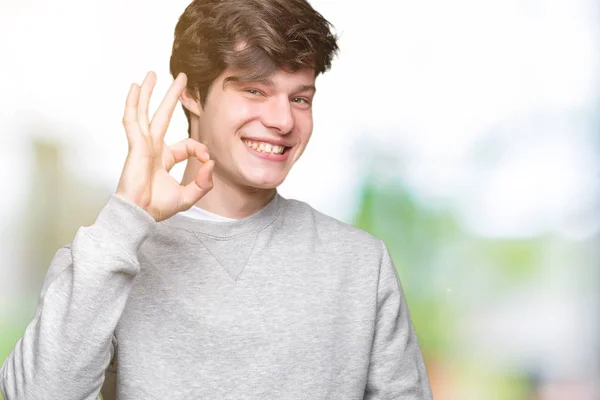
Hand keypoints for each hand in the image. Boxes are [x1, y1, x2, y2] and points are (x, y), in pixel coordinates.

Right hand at [115, 71, 213, 221]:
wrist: (140, 214)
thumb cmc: (157, 208)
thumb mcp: (189, 196)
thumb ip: (204, 182)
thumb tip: (211, 163)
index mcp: (165, 159)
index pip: (188, 144)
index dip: (200, 149)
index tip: (207, 160)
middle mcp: (153, 148)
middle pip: (163, 116)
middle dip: (172, 96)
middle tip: (181, 78)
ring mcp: (142, 145)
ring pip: (145, 112)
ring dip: (149, 92)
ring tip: (152, 74)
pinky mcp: (135, 145)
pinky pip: (133, 119)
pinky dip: (133, 102)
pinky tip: (135, 87)